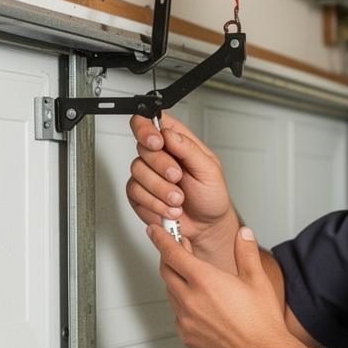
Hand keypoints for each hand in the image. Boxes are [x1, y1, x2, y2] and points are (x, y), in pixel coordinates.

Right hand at [126, 112, 238, 254]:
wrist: (207, 226)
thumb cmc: (211, 196)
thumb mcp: (209, 170)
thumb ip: (189, 149)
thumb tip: (169, 134)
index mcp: (177, 142)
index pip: (152, 122)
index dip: (147, 128)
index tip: (157, 142)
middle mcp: (160, 156)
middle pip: (142, 147)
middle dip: (161, 165)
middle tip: (177, 177)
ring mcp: (148, 175)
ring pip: (138, 171)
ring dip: (160, 188)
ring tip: (178, 199)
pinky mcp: (140, 194)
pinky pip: (136, 193)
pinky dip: (155, 203)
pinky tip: (170, 208)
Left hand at [148, 223, 296, 347]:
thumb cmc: (262, 322)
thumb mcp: (257, 279)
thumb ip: (246, 252)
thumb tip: (244, 235)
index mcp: (206, 281)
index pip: (173, 253)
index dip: (161, 238)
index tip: (155, 230)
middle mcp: (191, 300)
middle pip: (167, 271)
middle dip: (169, 257)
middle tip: (180, 248)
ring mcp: (186, 321)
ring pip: (172, 293)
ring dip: (178, 281)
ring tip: (195, 278)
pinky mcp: (188, 337)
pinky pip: (178, 315)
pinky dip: (184, 305)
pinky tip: (201, 305)